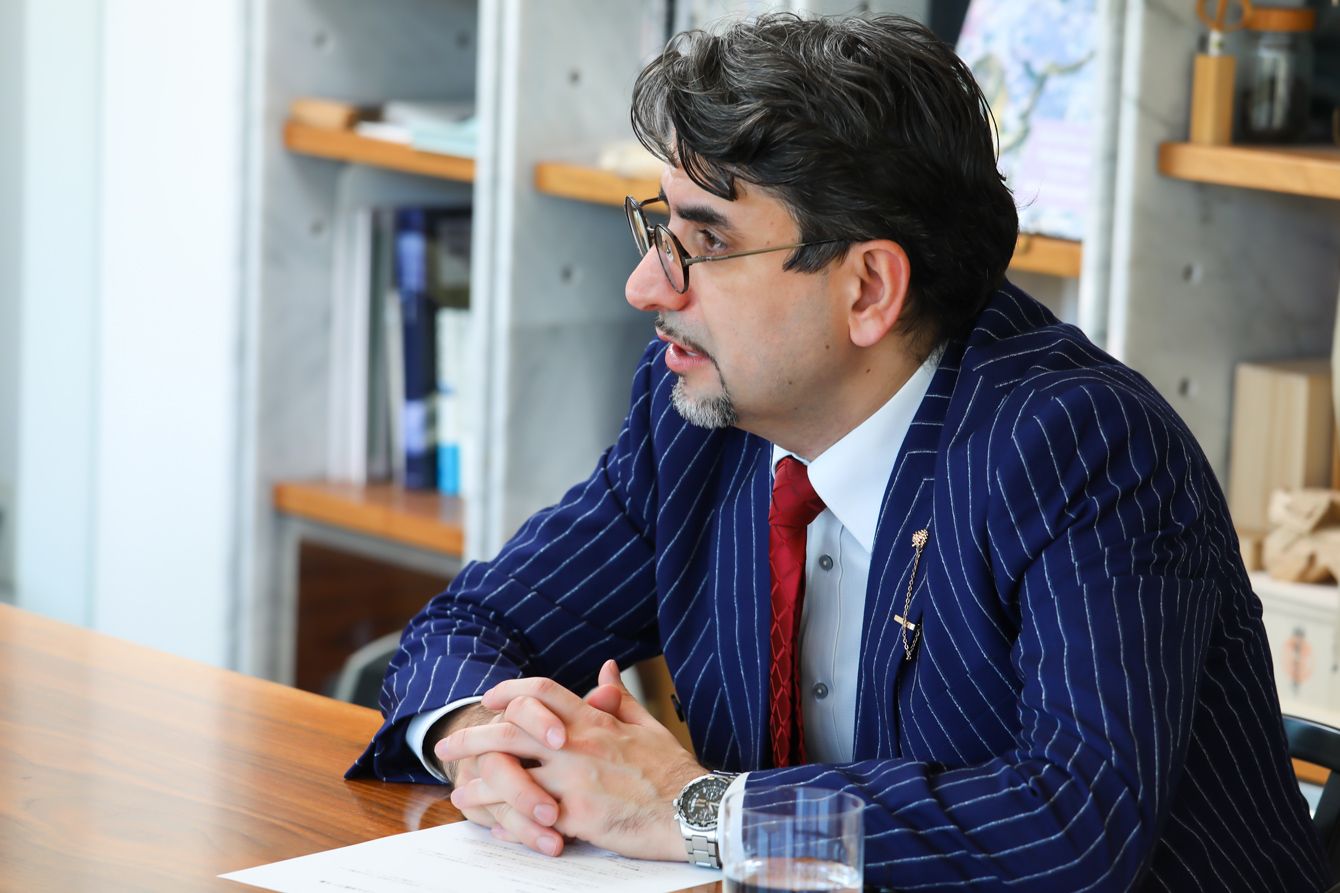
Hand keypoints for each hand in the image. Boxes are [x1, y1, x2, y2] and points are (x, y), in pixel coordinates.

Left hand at [442, 660, 704, 860]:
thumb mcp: (646, 725)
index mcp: (593, 721)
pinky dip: (507, 821)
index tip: (488, 699)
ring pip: (511, 776)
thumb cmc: (672, 771)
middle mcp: (578, 746)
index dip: (508, 691)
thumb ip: (618, 698)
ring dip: (479, 784)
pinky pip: (530, 817)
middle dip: (472, 736)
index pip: (540, 692)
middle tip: (446, 744)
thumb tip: (605, 670)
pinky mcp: (578, 817)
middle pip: (510, 731)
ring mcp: (575, 781)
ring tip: (461, 791)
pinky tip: (494, 825)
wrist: (693, 811)